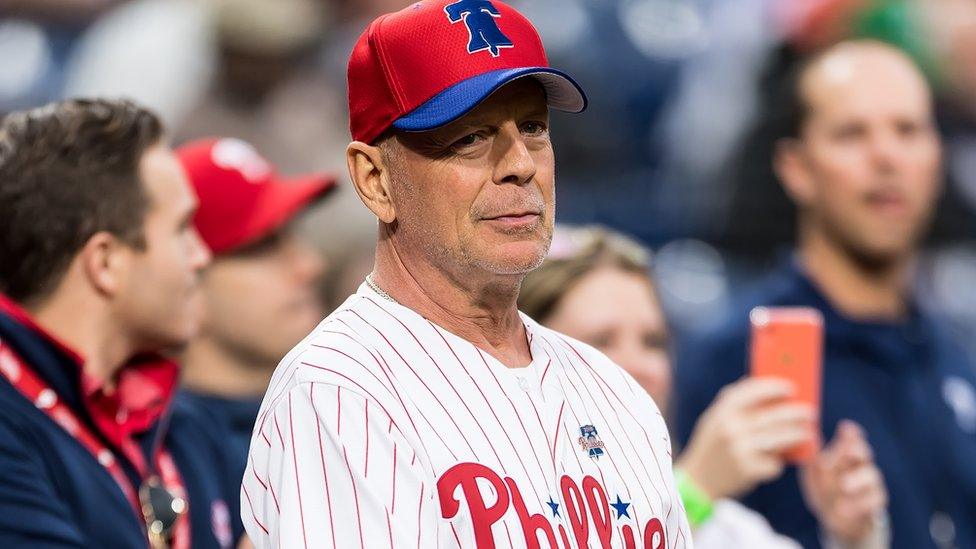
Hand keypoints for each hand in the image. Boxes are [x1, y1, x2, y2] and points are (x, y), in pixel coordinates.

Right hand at [677, 377, 814, 499]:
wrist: (698, 480)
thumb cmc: (711, 445)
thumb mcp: (714, 419)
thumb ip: (732, 401)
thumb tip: (759, 380)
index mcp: (722, 412)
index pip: (752, 391)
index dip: (774, 387)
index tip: (791, 387)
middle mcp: (731, 428)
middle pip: (773, 416)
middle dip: (796, 413)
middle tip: (811, 412)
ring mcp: (740, 450)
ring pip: (780, 440)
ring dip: (798, 435)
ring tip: (808, 433)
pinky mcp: (748, 470)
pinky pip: (774, 463)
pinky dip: (778, 462)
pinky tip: (778, 460)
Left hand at [800, 420, 887, 546]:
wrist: (835, 520)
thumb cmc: (823, 490)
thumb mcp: (813, 475)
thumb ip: (814, 460)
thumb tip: (810, 442)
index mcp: (844, 456)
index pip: (852, 440)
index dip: (851, 434)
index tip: (845, 428)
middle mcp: (860, 466)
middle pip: (865, 453)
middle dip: (858, 450)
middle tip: (849, 452)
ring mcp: (870, 485)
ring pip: (872, 475)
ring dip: (858, 479)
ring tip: (843, 485)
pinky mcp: (875, 503)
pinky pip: (875, 499)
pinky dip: (860, 503)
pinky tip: (842, 508)